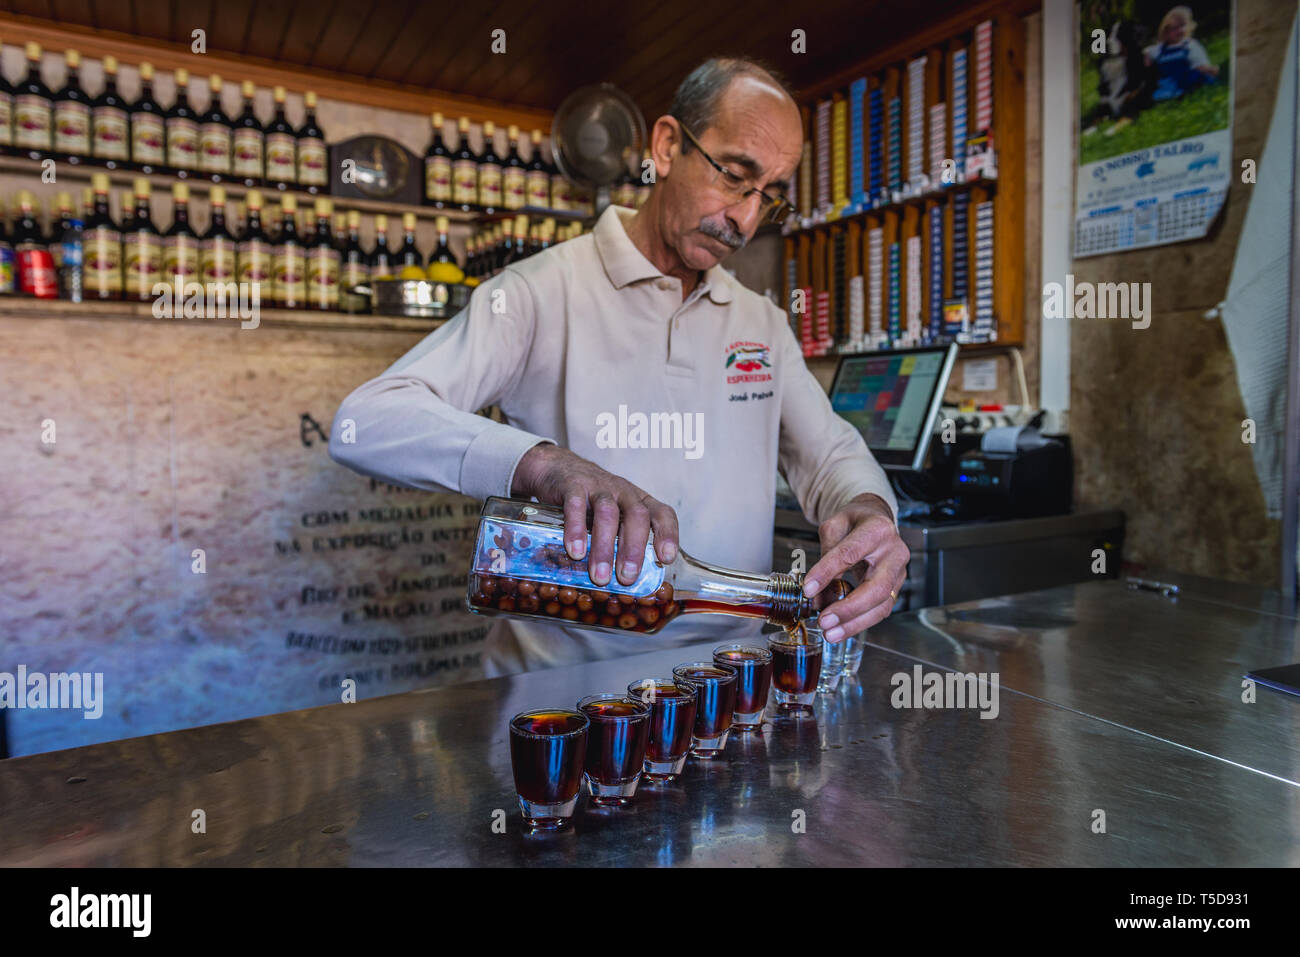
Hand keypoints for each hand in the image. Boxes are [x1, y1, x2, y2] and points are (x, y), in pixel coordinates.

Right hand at [511, 444, 678, 586]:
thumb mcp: (613, 517)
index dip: (668, 535)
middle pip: (636, 516)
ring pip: (607, 513)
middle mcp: (623, 492)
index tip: (666, 559)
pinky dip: (576, 529)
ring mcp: (598, 487)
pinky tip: (575, 551)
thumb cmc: (590, 502)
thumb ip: (619, 542)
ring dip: (604, 547)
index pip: (662, 514)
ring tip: (599, 575)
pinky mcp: (572, 485)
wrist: (557, 468)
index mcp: (638, 501)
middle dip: (633, 550)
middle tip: (627, 578)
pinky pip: (576, 505)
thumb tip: (624, 585)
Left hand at [803, 494, 908, 640]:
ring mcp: (899, 572)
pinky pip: (880, 609)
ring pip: (882, 605)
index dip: (828, 572)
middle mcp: (895, 552)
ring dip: (855, 623)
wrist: (876, 520)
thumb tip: (815, 589)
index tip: (808, 589)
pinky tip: (841, 629)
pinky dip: (860, 622)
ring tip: (830, 633)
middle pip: (877, 587)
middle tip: (824, 620)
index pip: (850, 553)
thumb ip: (826, 553)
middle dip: (849, 608)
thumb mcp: (835, 525)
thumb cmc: (855, 522)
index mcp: (878, 529)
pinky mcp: (896, 587)